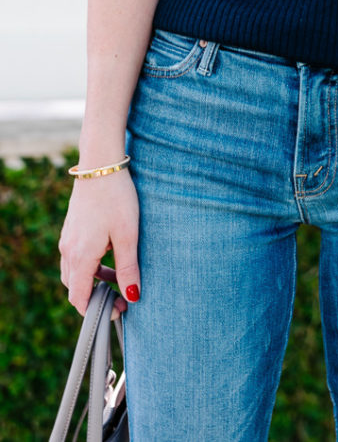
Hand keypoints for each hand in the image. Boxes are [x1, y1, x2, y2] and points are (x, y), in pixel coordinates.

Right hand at [58, 170, 140, 319]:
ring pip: (76, 271)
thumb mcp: (127, 235)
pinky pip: (77, 255)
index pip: (78, 298)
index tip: (117, 311)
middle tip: (122, 298)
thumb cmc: (117, 197)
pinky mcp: (72, 227)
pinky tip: (111, 253)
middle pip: (75, 287)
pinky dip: (92, 263)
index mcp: (80, 256)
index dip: (95, 311)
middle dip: (95, 297)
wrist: (101, 163)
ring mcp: (68, 237)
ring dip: (95, 279)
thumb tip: (132, 296)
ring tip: (121, 276)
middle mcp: (68, 249)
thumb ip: (128, 268)